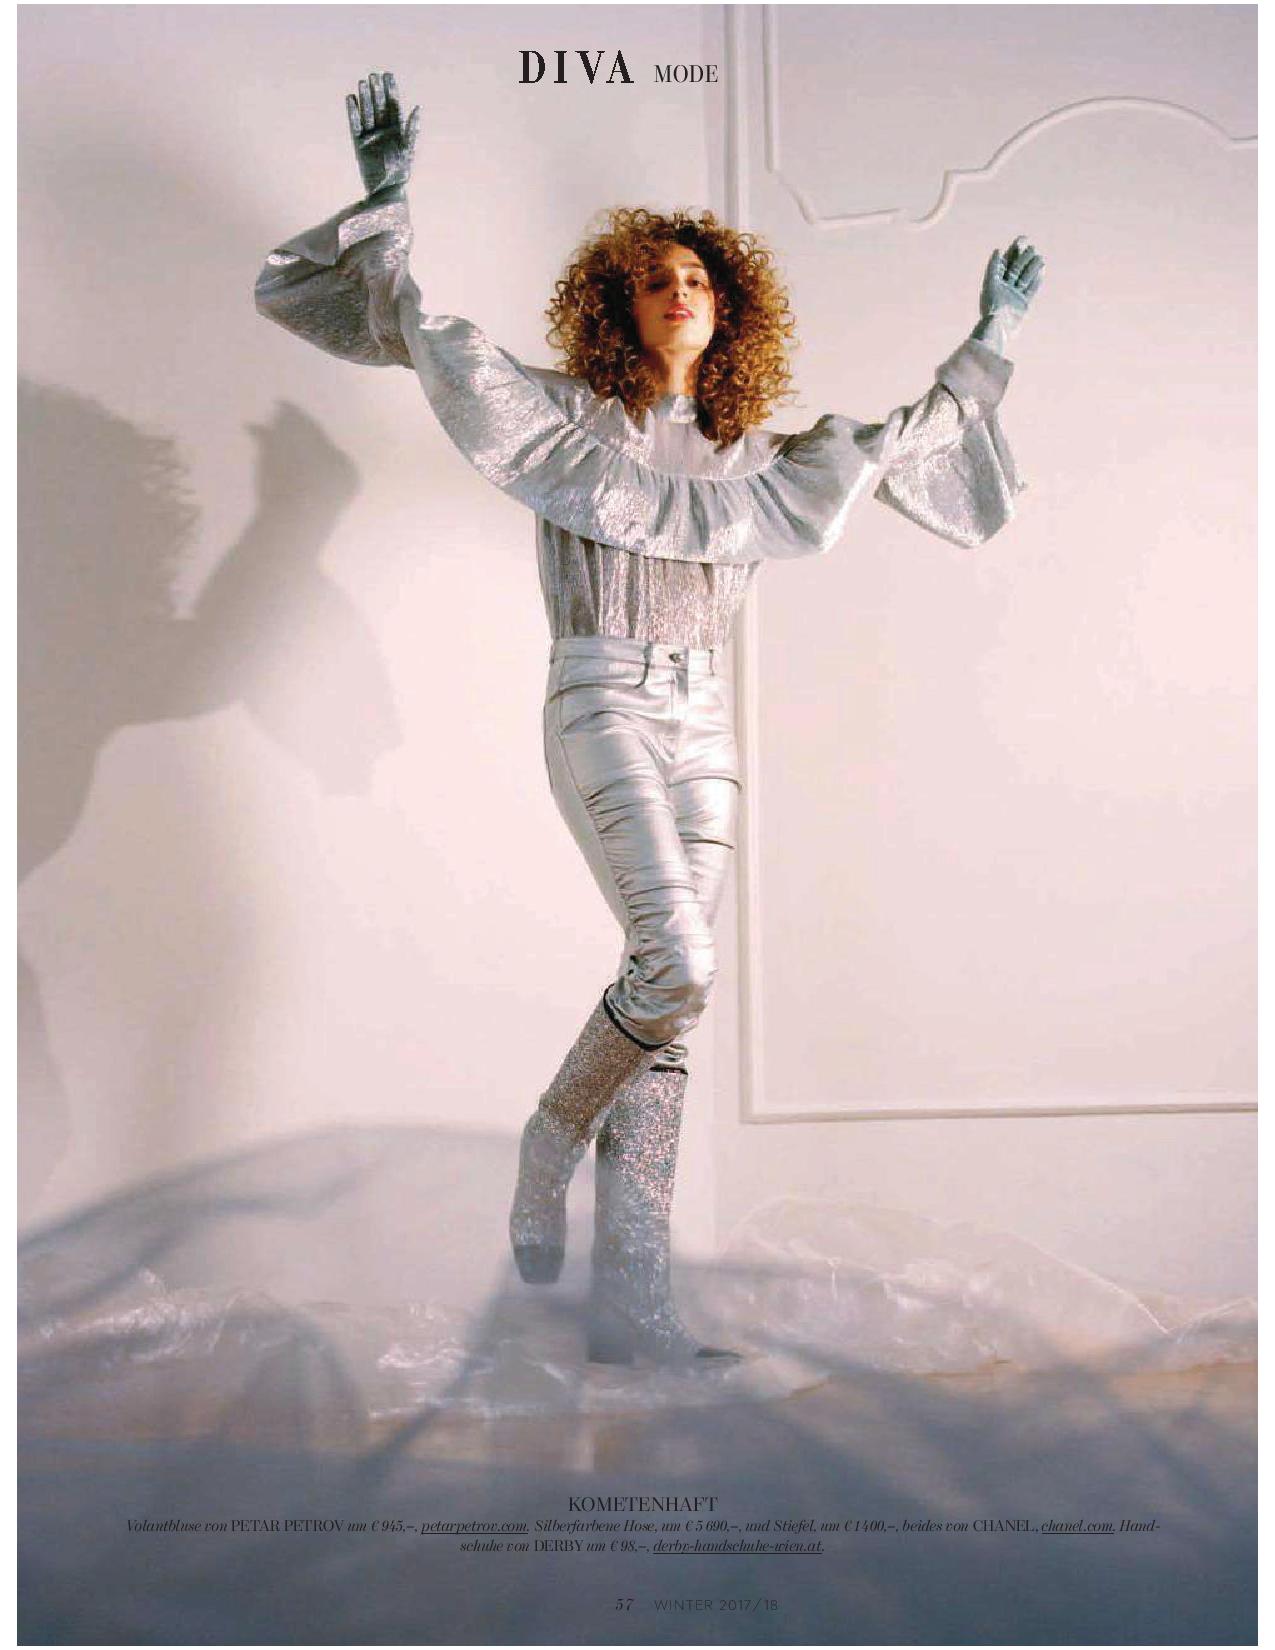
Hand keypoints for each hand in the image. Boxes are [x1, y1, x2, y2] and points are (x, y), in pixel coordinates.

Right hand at [346, 70, 419, 200]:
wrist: (386, 192)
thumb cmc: (401, 173)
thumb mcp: (408, 149)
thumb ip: (412, 129)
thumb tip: (417, 108)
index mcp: (397, 131)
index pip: (393, 106)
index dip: (391, 91)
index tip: (388, 75)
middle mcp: (384, 132)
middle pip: (379, 107)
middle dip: (377, 91)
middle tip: (373, 75)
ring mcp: (371, 137)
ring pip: (367, 113)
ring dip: (365, 98)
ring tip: (363, 82)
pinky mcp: (359, 145)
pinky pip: (355, 125)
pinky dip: (353, 113)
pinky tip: (351, 99)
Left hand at [980, 235, 1044, 318]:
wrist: (999, 327)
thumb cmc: (992, 306)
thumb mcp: (990, 284)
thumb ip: (993, 267)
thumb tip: (998, 249)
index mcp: (995, 281)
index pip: (1006, 261)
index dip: (1014, 250)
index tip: (1023, 239)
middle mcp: (1005, 288)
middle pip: (1017, 268)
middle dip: (1025, 258)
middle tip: (1033, 249)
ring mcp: (1015, 295)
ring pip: (1025, 278)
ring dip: (1033, 267)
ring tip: (1040, 258)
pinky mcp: (1023, 304)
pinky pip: (1031, 289)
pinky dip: (1037, 280)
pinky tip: (1042, 270)